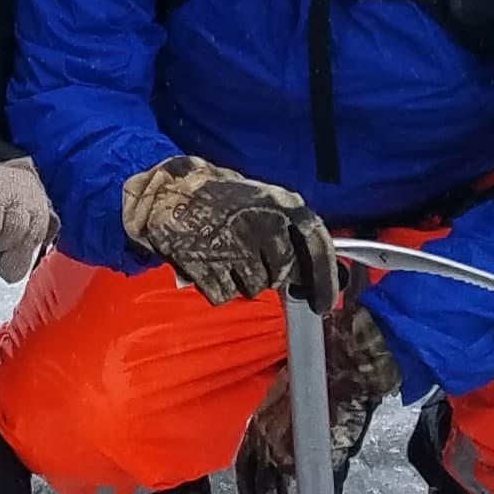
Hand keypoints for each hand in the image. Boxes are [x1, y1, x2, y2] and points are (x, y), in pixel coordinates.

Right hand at [120, 155, 336, 307]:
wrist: (168, 189)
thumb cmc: (219, 196)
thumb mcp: (261, 201)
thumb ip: (286, 232)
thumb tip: (304, 275)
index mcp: (280, 205)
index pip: (316, 246)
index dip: (324, 279)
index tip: (324, 303)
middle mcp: (263, 226)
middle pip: (279, 275)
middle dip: (266, 275)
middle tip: (245, 258)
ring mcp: (234, 247)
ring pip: (252, 289)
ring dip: (240, 281)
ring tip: (223, 255)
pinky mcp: (206, 266)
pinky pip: (223, 295)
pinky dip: (216, 287)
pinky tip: (207, 264)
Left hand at [233, 294, 397, 493]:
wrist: (343, 364)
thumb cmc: (321, 370)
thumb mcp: (287, 395)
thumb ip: (283, 423)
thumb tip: (292, 438)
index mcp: (258, 425)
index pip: (245, 469)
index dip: (251, 493)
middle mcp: (267, 443)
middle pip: (261, 491)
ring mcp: (291, 455)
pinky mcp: (318, 462)